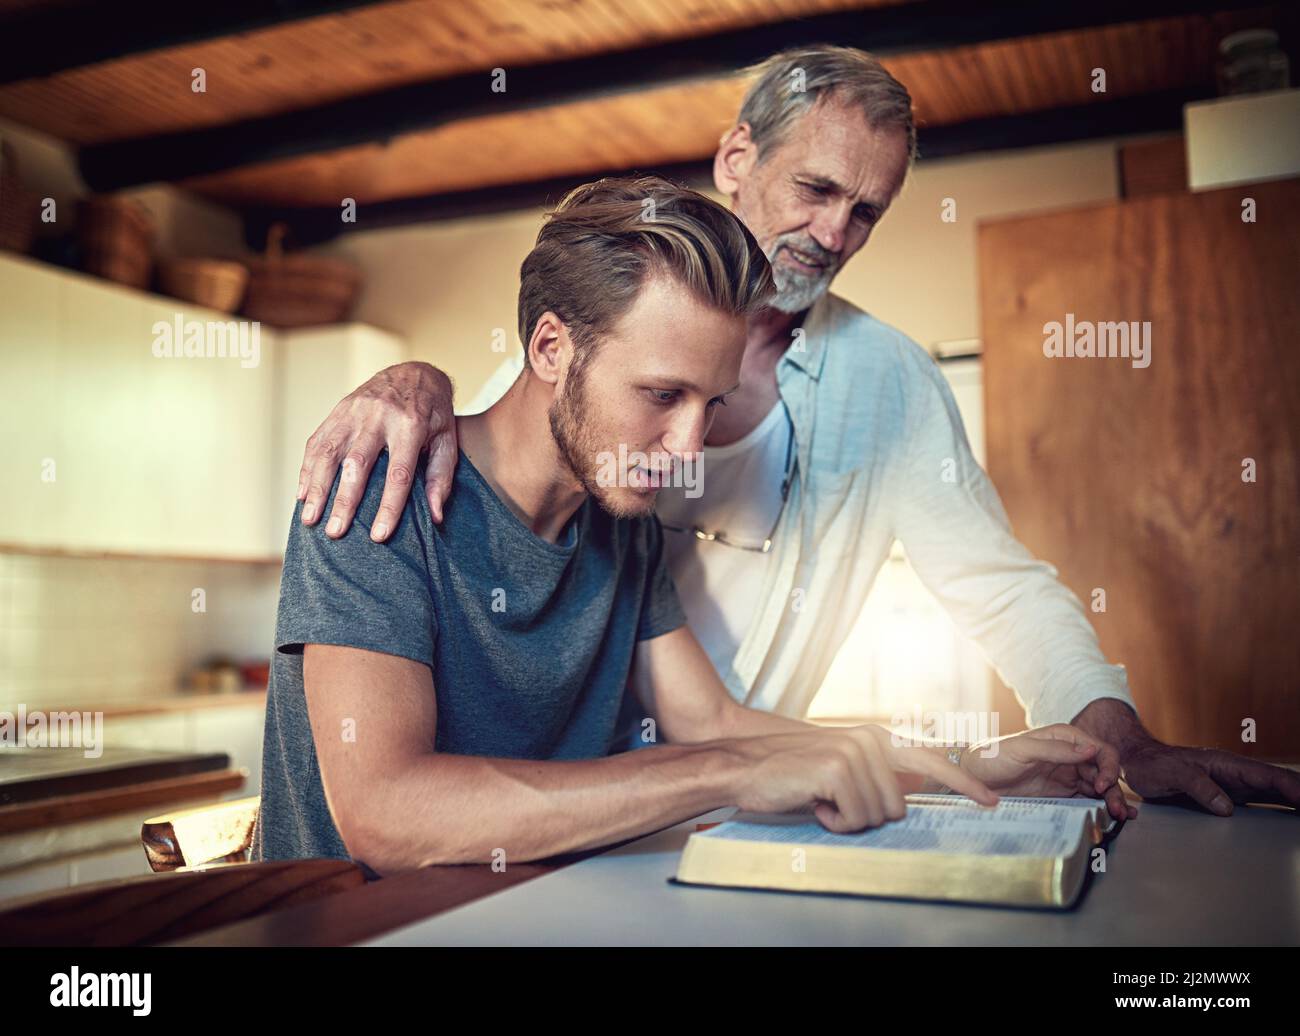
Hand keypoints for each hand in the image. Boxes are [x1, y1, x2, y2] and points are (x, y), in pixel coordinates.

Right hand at [297, 362, 456, 539]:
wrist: (414, 372)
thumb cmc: (434, 414)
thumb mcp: (447, 442)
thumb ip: (441, 478)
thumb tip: (435, 517)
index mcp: (411, 426)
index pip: (399, 473)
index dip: (388, 506)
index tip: (378, 535)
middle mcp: (379, 416)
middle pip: (358, 464)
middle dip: (344, 501)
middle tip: (336, 533)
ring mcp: (354, 411)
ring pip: (330, 452)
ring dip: (317, 487)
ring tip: (309, 519)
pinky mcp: (338, 410)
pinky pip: (317, 441)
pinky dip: (307, 469)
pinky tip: (302, 494)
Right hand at [726, 726, 996, 833]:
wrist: (744, 765)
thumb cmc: (789, 774)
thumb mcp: (839, 769)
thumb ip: (874, 776)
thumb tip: (904, 802)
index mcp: (875, 738)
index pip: (930, 759)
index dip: (963, 783)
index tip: (990, 801)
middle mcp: (870, 740)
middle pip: (899, 807)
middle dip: (867, 817)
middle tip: (834, 805)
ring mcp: (856, 753)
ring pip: (878, 816)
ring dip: (847, 820)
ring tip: (820, 801)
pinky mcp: (839, 770)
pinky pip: (855, 819)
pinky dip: (834, 822)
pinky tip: (814, 803)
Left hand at [960, 724, 1136, 820]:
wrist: (973, 778)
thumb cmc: (993, 756)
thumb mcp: (1022, 750)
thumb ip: (1056, 749)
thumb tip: (1090, 750)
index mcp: (1064, 737)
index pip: (1099, 749)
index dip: (1108, 766)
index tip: (1101, 784)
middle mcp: (1069, 754)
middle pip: (1103, 770)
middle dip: (1114, 788)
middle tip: (1120, 809)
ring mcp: (1067, 774)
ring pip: (1099, 786)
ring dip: (1113, 799)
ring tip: (1123, 815)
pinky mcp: (1061, 792)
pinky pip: (1087, 798)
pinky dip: (1102, 805)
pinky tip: (1115, 814)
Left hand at [1073, 698, 1299, 815]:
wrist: (1136, 762)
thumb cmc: (1153, 765)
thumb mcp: (1172, 774)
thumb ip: (1199, 787)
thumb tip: (1227, 808)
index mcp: (1226, 765)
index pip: (1268, 776)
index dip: (1291, 788)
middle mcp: (1235, 774)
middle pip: (1278, 784)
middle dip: (1299, 795)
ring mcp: (1233, 785)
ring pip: (1272, 793)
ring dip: (1292, 802)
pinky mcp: (1226, 796)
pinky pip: (1258, 803)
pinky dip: (1278, 808)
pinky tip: (1288, 819)